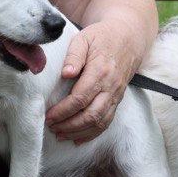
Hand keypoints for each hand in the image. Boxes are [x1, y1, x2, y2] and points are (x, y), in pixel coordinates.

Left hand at [45, 21, 138, 143]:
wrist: (129, 37)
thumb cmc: (102, 37)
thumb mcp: (85, 38)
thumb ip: (74, 54)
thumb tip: (66, 73)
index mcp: (100, 70)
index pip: (80, 98)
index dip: (63, 110)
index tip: (48, 115)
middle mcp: (110, 86)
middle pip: (91, 114)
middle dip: (69, 125)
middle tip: (51, 127)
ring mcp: (116, 94)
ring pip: (99, 122)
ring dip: (79, 132)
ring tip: (60, 134)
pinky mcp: (117, 99)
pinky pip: (107, 122)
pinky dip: (92, 134)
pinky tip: (77, 139)